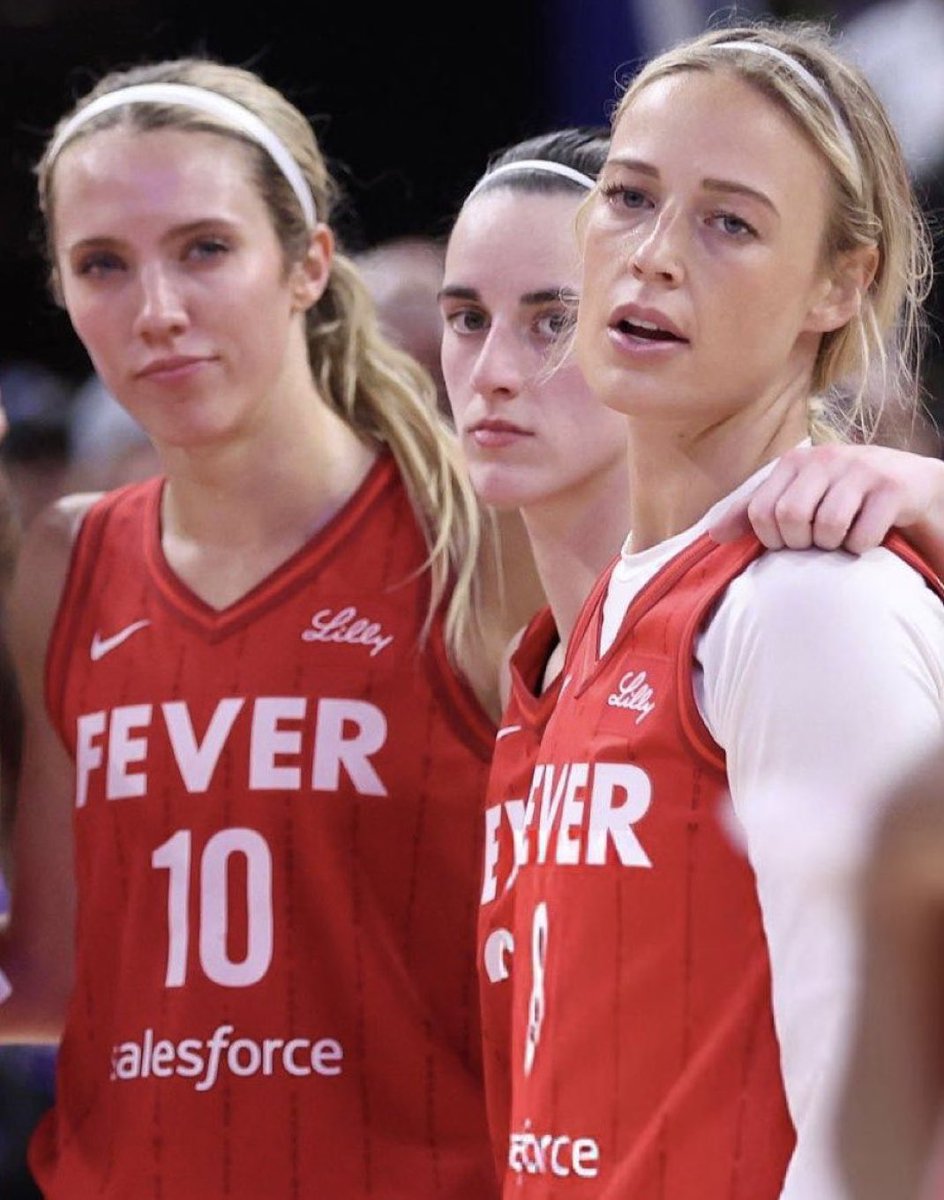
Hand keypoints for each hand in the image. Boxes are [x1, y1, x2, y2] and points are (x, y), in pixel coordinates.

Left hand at [710, 443, 943, 554]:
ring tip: (839, 540)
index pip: (761, 511)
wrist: (909, 484)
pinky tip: (865, 538)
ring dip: (832, 546)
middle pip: (790, 516)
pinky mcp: (892, 488)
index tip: (786, 542)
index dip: (770, 538)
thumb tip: (713, 535)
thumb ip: (753, 512)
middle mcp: (826, 458)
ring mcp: (861, 470)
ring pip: (827, 525)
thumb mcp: (796, 494)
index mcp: (796, 462)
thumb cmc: (841, 495)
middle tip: (814, 543)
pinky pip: (862, 535)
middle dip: (800, 542)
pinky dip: (860, 548)